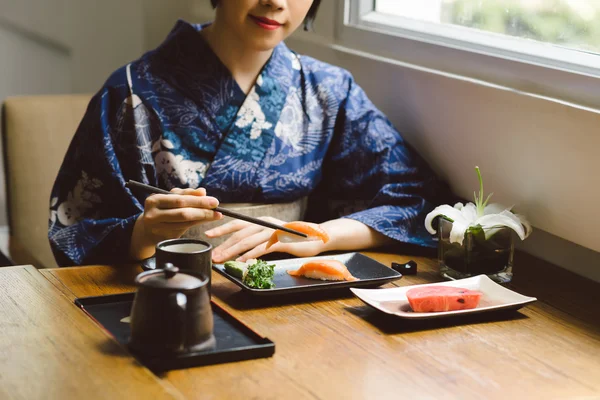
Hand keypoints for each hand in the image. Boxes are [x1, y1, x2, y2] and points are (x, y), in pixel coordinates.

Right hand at [129, 187, 222, 259]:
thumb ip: (187, 194)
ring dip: (203, 219)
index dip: (199, 201)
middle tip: (218, 210)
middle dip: (203, 211)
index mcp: (154, 200)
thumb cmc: (163, 208)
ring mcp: (158, 229)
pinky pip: (184, 230)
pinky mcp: (164, 238)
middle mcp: (153, 215)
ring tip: (215, 215)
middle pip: (183, 213)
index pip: (180, 200)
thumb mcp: (171, 198)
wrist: (148, 228)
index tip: (214, 201)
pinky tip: (205, 221)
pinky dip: (196, 225)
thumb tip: (203, 191)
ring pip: (185, 223)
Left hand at [206, 217, 327, 262]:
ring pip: (248, 240)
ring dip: (232, 251)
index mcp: (260, 221)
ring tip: (222, 260)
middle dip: (224, 245)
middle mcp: (265, 224)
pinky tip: (242, 261)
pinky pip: (262, 248)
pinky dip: (250, 254)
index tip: (208, 235)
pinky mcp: (281, 241)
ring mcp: (272, 232)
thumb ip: (257, 239)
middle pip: (240, 233)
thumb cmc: (291, 239)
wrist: (315, 238)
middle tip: (213, 255)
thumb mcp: (271, 237)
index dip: (222, 229)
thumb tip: (238, 247)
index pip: (237, 223)